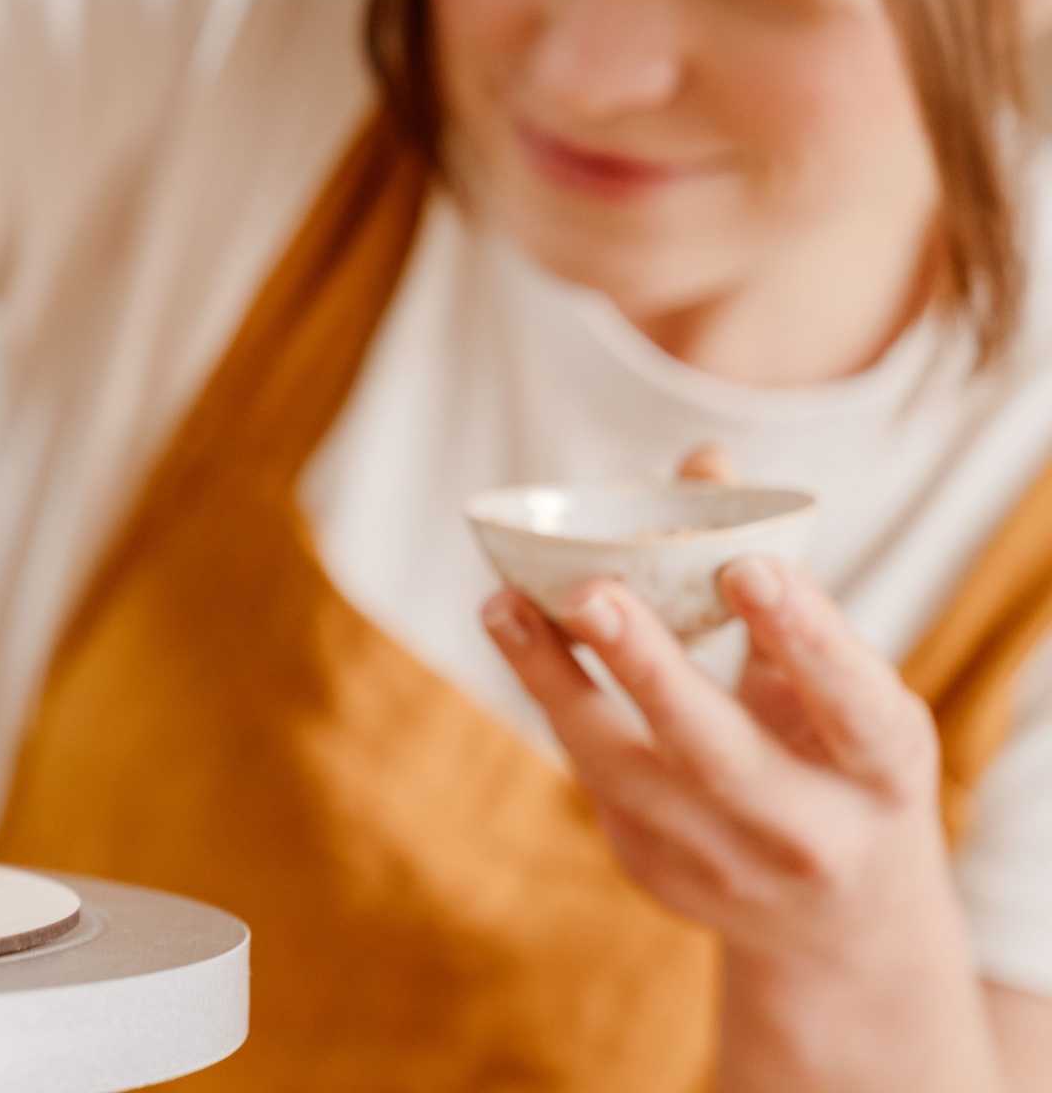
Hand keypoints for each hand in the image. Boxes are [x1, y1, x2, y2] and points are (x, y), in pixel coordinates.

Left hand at [482, 560, 1001, 1088]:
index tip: (748, 565)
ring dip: (557, 683)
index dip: (804, 635)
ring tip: (503, 606)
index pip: (852, 703)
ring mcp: (726, 865)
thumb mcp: (850, 686)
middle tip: (588, 591)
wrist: (843, 923)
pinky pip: (596, 779)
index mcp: (884, 774)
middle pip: (718, 753)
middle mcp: (809, 832)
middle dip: (649, 670)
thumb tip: (702, 462)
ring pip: (627, 772)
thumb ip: (778, 586)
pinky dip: (557, 704)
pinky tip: (520, 641)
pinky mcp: (656, 872)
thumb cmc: (842, 761)